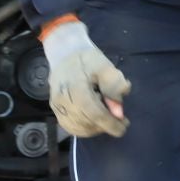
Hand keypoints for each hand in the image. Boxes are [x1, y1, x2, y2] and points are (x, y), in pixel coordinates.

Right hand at [41, 19, 130, 137]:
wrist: (65, 52)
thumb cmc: (87, 59)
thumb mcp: (105, 67)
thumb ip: (114, 87)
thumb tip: (119, 112)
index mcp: (76, 89)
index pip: (96, 115)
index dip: (112, 124)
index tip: (124, 126)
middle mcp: (63, 101)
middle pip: (88, 123)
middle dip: (106, 125)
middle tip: (118, 117)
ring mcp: (57, 107)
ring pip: (80, 128)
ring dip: (96, 128)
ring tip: (105, 116)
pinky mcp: (55, 109)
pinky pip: (70, 127)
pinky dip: (84, 129)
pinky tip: (93, 122)